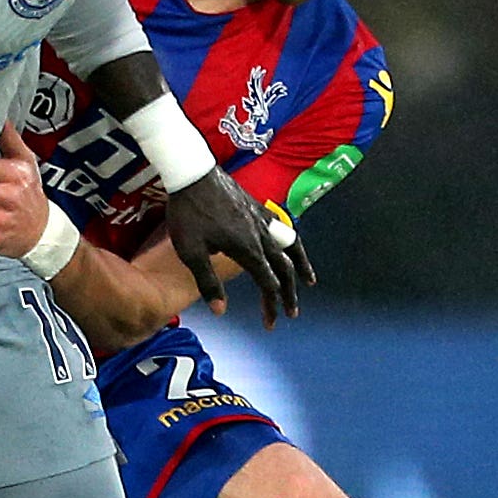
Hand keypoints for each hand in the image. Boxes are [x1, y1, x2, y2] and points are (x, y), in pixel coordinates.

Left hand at [163, 169, 311, 326]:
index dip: (271, 306)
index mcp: (248, 249)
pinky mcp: (256, 207)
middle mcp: (261, 235)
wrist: (191, 173)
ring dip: (300, 265)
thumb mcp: (192, 252)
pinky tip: (287, 245)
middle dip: (289, 293)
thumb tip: (221, 311)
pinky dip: (290, 242)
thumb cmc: (188, 213)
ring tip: (309, 280)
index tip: (270, 324)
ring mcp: (261, 219)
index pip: (268, 284)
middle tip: (292, 313)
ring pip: (290, 246)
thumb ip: (208, 282)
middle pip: (283, 269)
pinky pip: (282, 229)